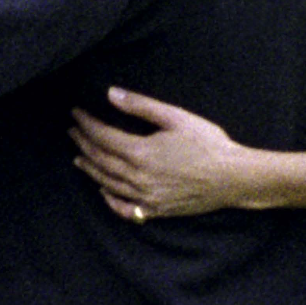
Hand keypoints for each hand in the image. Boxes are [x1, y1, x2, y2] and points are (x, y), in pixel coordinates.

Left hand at [69, 88, 250, 219]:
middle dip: (84, 143)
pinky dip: (110, 200)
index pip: (103, 137)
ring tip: (78, 157)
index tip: (75, 113)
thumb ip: (140, 106)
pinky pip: (126, 209)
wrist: (233, 177)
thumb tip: (110, 94)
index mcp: (141, 153)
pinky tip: (103, 192)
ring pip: (109, 184)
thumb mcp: (175, 117)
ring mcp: (147, 197)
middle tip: (72, 131)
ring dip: (91, 170)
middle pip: (102, 160)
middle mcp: (139, 178)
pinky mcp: (157, 210)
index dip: (87, 124)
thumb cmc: (207, 143)